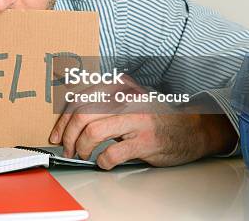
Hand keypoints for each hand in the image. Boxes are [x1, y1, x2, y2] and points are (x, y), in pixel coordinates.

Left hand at [50, 76, 236, 169]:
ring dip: (81, 148)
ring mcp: (136, 119)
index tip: (57, 134)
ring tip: (84, 155)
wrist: (191, 128)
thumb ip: (102, 104)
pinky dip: (102, 162)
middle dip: (68, 136)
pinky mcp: (145, 140)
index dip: (62, 121)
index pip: (78, 100)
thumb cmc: (155, 116)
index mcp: (117, 86)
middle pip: (81, 115)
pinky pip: (111, 154)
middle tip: (68, 149)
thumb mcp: (127, 100)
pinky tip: (104, 162)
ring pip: (92, 132)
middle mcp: (125, 98)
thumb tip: (68, 122)